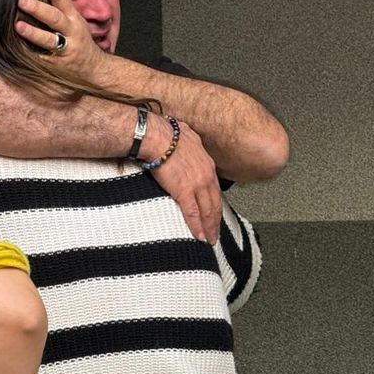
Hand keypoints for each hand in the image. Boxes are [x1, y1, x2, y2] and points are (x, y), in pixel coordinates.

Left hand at [15, 0, 103, 80]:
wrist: (94, 66)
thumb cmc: (78, 39)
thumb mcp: (74, 20)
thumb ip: (58, 8)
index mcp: (74, 17)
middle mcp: (72, 31)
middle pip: (55, 18)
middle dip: (38, 9)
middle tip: (21, 0)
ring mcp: (66, 48)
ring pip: (50, 40)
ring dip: (33, 33)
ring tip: (18, 26)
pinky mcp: (58, 64)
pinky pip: (43, 58)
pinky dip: (31, 53)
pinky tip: (16, 50)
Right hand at [146, 118, 221, 242]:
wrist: (157, 136)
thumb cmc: (167, 134)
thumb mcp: (187, 138)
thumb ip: (191, 146)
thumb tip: (188, 143)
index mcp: (206, 164)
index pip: (214, 190)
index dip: (216, 205)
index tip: (215, 215)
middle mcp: (206, 176)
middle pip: (215, 204)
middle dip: (216, 221)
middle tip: (216, 234)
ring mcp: (197, 185)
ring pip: (207, 211)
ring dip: (209, 228)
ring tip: (209, 239)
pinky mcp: (184, 191)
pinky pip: (193, 213)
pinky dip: (197, 226)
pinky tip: (199, 236)